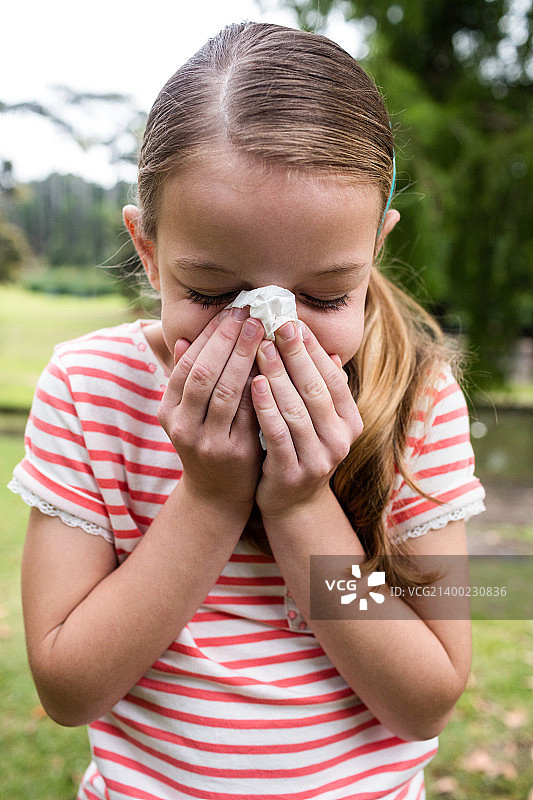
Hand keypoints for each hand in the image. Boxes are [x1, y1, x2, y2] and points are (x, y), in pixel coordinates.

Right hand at [158, 308, 264, 513]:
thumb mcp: (188, 412)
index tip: (229, 311)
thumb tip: (185, 337)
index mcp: (169, 411)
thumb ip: (188, 377)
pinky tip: (274, 363)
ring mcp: (209, 442)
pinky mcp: (237, 453)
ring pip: (227, 392)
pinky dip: (261, 385)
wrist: (217, 494)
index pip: (187, 364)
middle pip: (205, 374)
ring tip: (262, 330)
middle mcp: (183, 427)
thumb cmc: (207, 440)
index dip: (208, 336)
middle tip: (249, 313)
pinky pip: (251, 412)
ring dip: (245, 357)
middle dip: (227, 340)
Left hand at [251, 322, 362, 517]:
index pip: (332, 377)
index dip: (313, 348)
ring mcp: (318, 459)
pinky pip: (278, 433)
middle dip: (295, 354)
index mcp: (350, 421)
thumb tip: (326, 348)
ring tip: (261, 346)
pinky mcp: (292, 472)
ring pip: (296, 409)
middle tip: (277, 324)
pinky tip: (253, 383)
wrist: (292, 502)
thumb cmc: (300, 448)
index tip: (293, 320)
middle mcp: (340, 440)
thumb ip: (319, 388)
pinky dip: (266, 406)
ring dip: (278, 375)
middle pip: (315, 389)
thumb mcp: (316, 419)